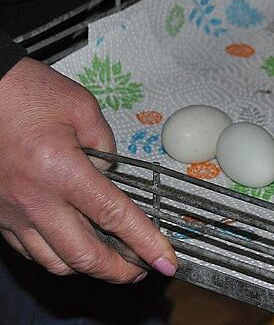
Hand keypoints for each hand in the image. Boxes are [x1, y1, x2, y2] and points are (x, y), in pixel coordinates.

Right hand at [0, 58, 176, 282]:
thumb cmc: (25, 92)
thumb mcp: (82, 108)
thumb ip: (106, 145)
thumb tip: (112, 175)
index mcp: (61, 170)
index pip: (115, 218)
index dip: (146, 244)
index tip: (166, 261)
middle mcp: (35, 199)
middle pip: (84, 256)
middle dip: (120, 272)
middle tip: (143, 268)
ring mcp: (12, 212)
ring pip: (55, 262)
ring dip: (89, 268)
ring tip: (114, 260)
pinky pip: (30, 251)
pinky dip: (58, 256)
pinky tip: (76, 244)